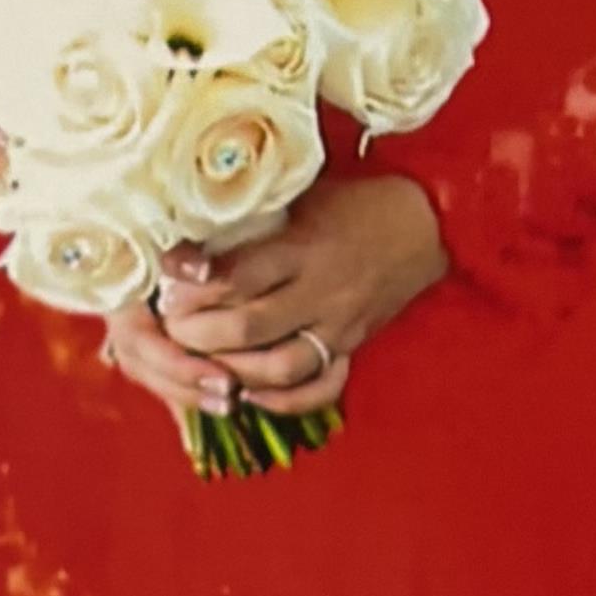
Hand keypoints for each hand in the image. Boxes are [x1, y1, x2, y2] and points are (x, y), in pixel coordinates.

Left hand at [107, 173, 449, 434]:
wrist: (428, 221)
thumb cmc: (356, 201)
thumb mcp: (303, 195)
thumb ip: (256, 219)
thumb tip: (191, 230)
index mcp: (306, 248)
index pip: (241, 274)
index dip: (196, 280)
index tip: (167, 276)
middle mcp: (322, 292)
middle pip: (250, 327)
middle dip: (198, 331)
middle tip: (168, 323)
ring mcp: (339, 326)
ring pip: (280, 367)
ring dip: (231, 369)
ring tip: (197, 358)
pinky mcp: (353, 346)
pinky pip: (319, 388)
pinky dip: (281, 400)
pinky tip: (247, 393)